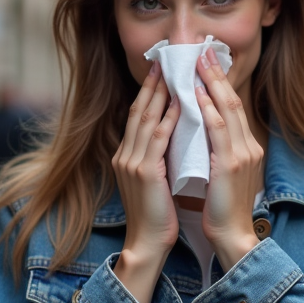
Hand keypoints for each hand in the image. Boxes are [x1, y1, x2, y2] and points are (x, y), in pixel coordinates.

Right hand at [111, 61, 181, 302]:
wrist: (147, 243)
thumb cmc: (156, 215)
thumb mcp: (154, 180)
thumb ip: (157, 157)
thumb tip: (172, 135)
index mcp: (126, 156)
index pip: (137, 116)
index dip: (148, 91)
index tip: (160, 71)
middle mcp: (124, 155)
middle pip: (138, 110)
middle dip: (152, 83)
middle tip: (165, 59)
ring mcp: (132, 162)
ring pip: (146, 118)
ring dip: (160, 93)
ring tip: (172, 71)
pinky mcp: (144, 172)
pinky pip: (158, 138)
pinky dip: (168, 117)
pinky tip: (179, 102)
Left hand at [195, 50, 264, 267]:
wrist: (230, 236)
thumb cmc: (220, 209)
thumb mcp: (218, 173)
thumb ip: (213, 150)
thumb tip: (194, 129)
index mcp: (245, 148)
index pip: (232, 108)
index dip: (219, 84)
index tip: (205, 62)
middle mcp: (248, 146)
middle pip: (233, 101)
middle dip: (217, 74)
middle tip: (202, 51)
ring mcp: (242, 154)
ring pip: (228, 110)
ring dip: (212, 83)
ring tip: (199, 62)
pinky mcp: (231, 165)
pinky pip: (220, 131)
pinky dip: (210, 109)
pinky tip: (198, 95)